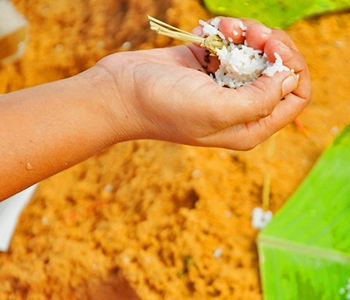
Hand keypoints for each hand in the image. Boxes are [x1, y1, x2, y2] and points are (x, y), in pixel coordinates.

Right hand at [96, 17, 310, 149]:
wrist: (121, 93)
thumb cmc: (165, 107)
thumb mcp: (217, 110)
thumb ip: (261, 100)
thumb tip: (289, 78)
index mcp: (248, 126)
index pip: (295, 98)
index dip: (293, 70)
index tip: (273, 51)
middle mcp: (239, 107)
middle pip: (279, 71)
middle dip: (272, 46)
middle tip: (253, 34)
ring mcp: (223, 85)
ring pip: (256, 52)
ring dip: (248, 33)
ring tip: (226, 29)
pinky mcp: (207, 65)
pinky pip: (230, 43)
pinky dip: (224, 31)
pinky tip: (208, 30)